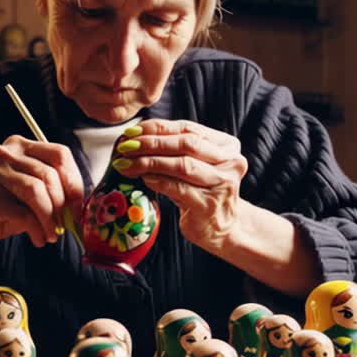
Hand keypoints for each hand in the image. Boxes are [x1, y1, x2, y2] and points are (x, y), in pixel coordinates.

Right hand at [0, 135, 85, 258]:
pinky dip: (38, 230)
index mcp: (18, 146)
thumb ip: (54, 188)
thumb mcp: (31, 193)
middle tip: (66, 225)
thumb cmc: (3, 212)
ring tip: (52, 235)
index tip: (78, 207)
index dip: (74, 182)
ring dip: (51, 219)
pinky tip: (38, 239)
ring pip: (36, 191)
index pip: (59, 154)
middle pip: (48, 173)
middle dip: (63, 204)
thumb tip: (82, 202)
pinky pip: (24, 214)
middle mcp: (2, 152)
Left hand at [113, 119, 247, 251]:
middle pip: (186, 144)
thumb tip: (136, 137)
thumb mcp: (193, 166)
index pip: (188, 129)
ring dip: (150, 162)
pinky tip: (143, 178)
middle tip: (126, 146)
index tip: (132, 131)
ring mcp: (222, 185)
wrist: (221, 228)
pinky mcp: (208, 206)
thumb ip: (173, 149)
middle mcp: (230, 163)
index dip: (158, 128)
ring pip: (182, 165)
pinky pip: (178, 189)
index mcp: (226, 146)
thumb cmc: (201, 193)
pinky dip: (158, 181)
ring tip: (127, 162)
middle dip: (152, 143)